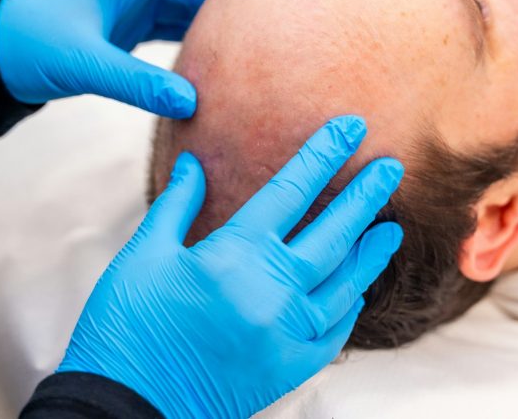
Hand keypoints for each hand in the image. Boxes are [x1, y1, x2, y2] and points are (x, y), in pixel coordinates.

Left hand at [0, 0, 284, 116]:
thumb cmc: (30, 48)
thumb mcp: (82, 63)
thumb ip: (135, 82)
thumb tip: (191, 102)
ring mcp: (132, 10)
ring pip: (190, 6)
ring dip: (225, 8)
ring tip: (269, 8)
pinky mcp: (127, 35)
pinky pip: (175, 33)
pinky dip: (201, 40)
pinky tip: (225, 53)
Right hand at [58, 116, 403, 417]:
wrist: (124, 406)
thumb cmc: (127, 326)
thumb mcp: (144, 255)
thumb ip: (178, 204)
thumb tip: (195, 162)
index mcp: (234, 255)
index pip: (291, 191)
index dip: (324, 154)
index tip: (352, 127)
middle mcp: (271, 291)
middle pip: (334, 234)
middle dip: (366, 196)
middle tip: (393, 167)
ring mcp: (286, 333)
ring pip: (344, 284)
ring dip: (370, 254)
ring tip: (392, 229)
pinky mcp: (288, 369)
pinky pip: (334, 333)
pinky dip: (349, 307)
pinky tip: (357, 290)